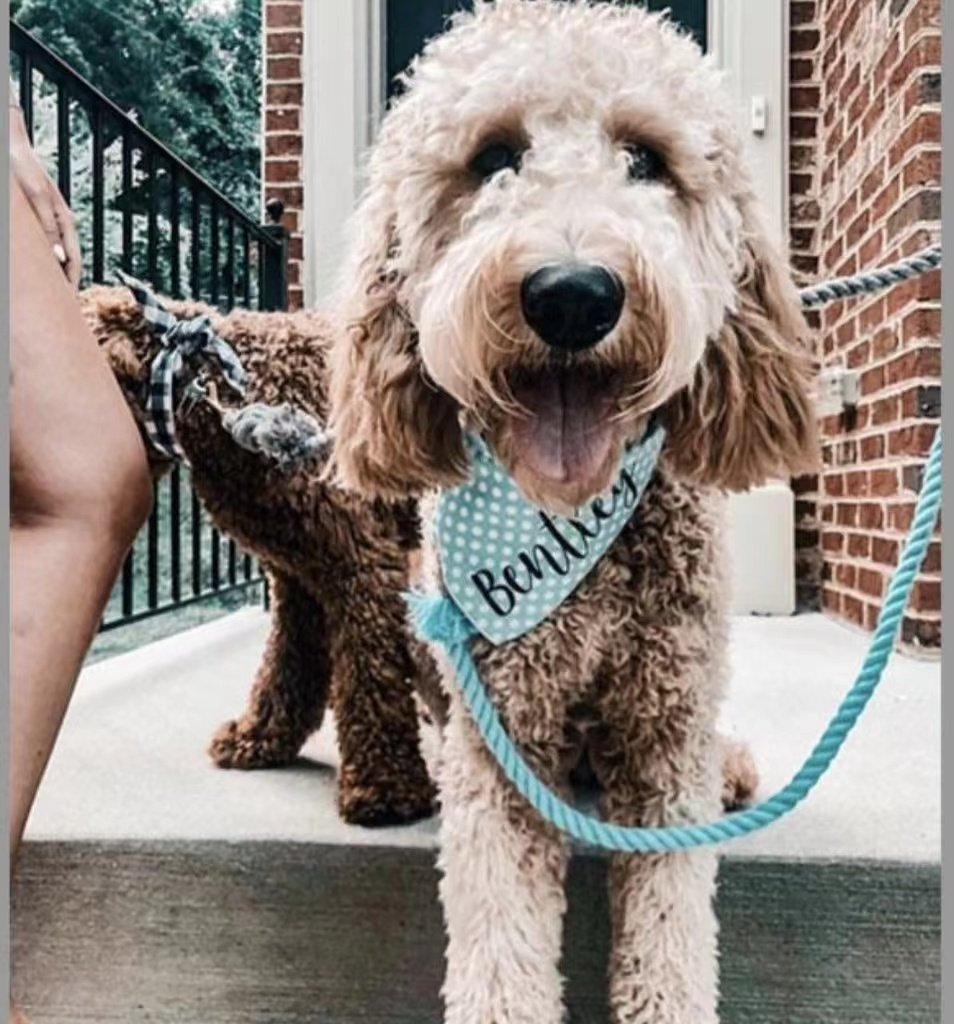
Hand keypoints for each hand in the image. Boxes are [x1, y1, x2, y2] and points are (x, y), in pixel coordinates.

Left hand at [10, 106, 81, 286]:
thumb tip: (60, 259)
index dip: (71, 281)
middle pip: (67, 260)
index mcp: (64, 221)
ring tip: (52, 291)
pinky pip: (43, 245)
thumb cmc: (23, 170)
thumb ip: (48, 229)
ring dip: (54, 272)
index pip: (73, 260)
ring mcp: (49, 221)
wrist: (10, 147)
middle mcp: (60, 224)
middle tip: (63, 303)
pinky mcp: (37, 218)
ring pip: (55, 254)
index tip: (69, 301)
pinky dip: (44, 259)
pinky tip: (40, 268)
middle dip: (64, 281)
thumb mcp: (36, 199)